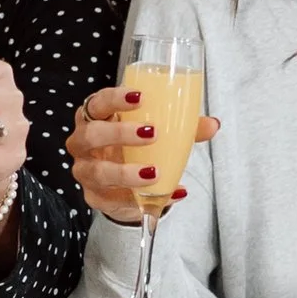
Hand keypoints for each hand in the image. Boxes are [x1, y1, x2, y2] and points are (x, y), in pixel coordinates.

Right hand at [67, 89, 220, 222]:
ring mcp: (86, 172)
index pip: (97, 102)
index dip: (114, 98)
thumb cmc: (134, 150)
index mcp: (96, 118)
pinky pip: (115, 199)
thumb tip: (212, 125)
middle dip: (119, 133)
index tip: (140, 98)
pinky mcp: (95, 198)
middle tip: (151, 133)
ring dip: (125, 172)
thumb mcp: (156, 134)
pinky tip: (169, 193)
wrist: (124, 188)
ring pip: (97, 171)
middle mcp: (84, 144)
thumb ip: (182, 128)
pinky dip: (143, 197)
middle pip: (91, 134)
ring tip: (154, 172)